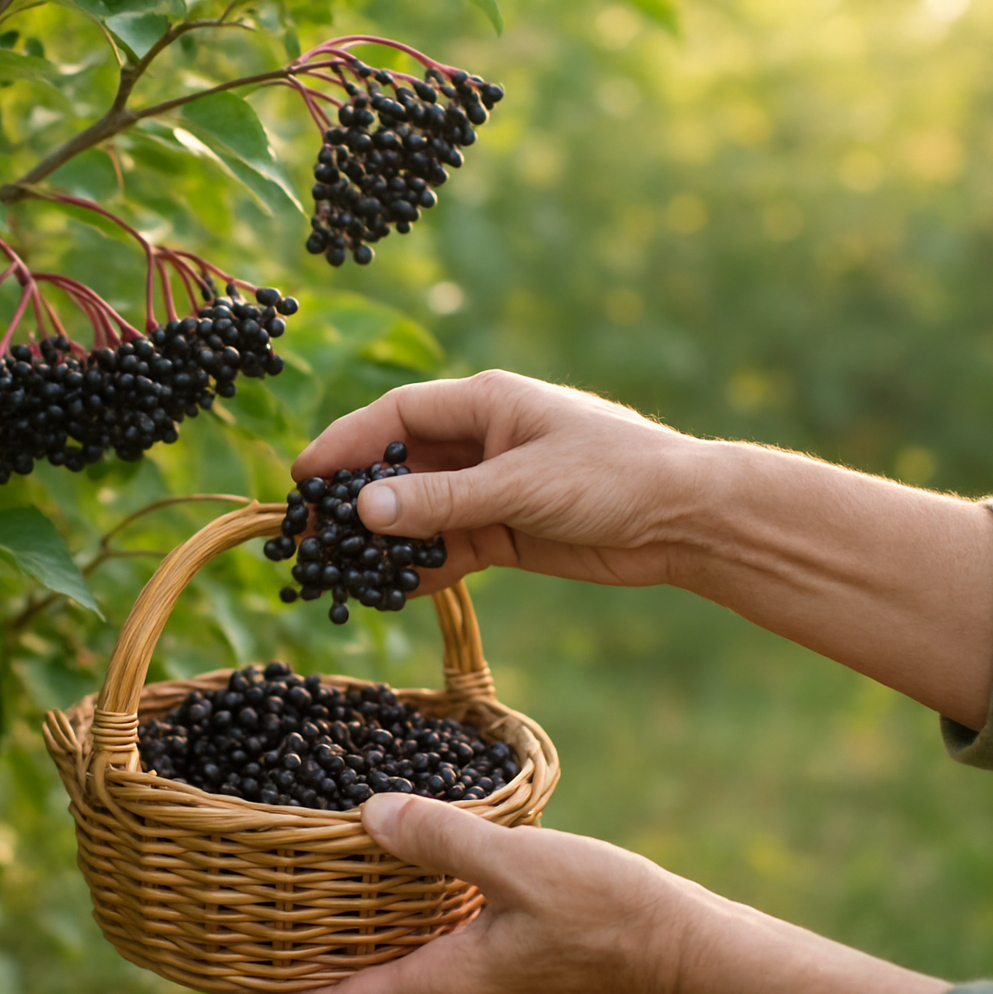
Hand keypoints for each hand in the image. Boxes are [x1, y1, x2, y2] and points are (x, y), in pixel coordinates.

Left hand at [246, 794, 949, 993]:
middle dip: (292, 966)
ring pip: (381, 977)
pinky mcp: (492, 967)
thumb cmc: (607, 913)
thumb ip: (442, 839)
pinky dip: (383, 929)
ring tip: (295, 897)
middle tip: (243, 920)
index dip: (270, 993)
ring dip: (337, 947)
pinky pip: (417, 957)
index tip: (219, 963)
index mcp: (440, 986)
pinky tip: (379, 883)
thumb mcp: (521, 865)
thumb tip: (368, 814)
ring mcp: (471, 988)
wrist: (678, 948)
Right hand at [292, 371, 711, 592]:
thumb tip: (365, 511)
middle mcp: (483, 440)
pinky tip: (394, 591)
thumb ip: (442, 500)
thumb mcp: (521, 485)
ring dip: (386, 539)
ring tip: (341, 571)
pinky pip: (450, 547)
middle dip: (357, 499)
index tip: (304, 477)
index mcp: (486, 403)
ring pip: (421, 511)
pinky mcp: (508, 532)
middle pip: (401, 465)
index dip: (347, 443)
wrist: (688, 521)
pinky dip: (423, 568)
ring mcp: (494, 488)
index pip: (397, 415)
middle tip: (310, 535)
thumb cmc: (613, 476)